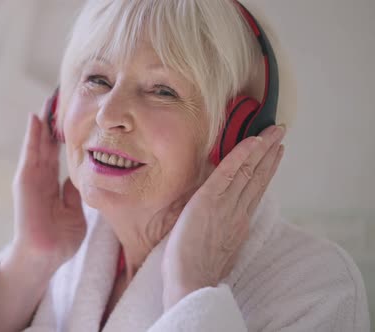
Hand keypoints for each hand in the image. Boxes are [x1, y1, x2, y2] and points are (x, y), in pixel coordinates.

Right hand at [11, 98, 86, 270]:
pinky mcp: (25, 183)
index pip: (56, 152)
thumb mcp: (74, 211)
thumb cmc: (59, 238)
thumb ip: (73, 193)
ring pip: (36, 144)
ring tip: (47, 101)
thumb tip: (79, 177)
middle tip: (57, 97)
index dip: (61, 133)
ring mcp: (31, 179)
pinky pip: (29, 156)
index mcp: (51, 184)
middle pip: (46, 143)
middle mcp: (40, 178)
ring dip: (41, 123)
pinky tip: (35, 120)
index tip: (69, 113)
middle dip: (51, 121)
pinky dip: (31, 137)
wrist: (45, 256)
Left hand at [161, 125, 285, 308]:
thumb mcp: (215, 252)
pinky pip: (228, 172)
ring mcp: (225, 205)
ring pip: (248, 171)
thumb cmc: (194, 273)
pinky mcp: (209, 199)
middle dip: (270, 154)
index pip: (253, 191)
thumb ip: (221, 235)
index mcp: (237, 224)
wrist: (191, 282)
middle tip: (281, 135)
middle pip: (257, 177)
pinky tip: (252, 141)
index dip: (265, 171)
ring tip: (274, 132)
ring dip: (261, 149)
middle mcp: (236, 212)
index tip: (274, 156)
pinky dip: (241, 155)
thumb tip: (219, 228)